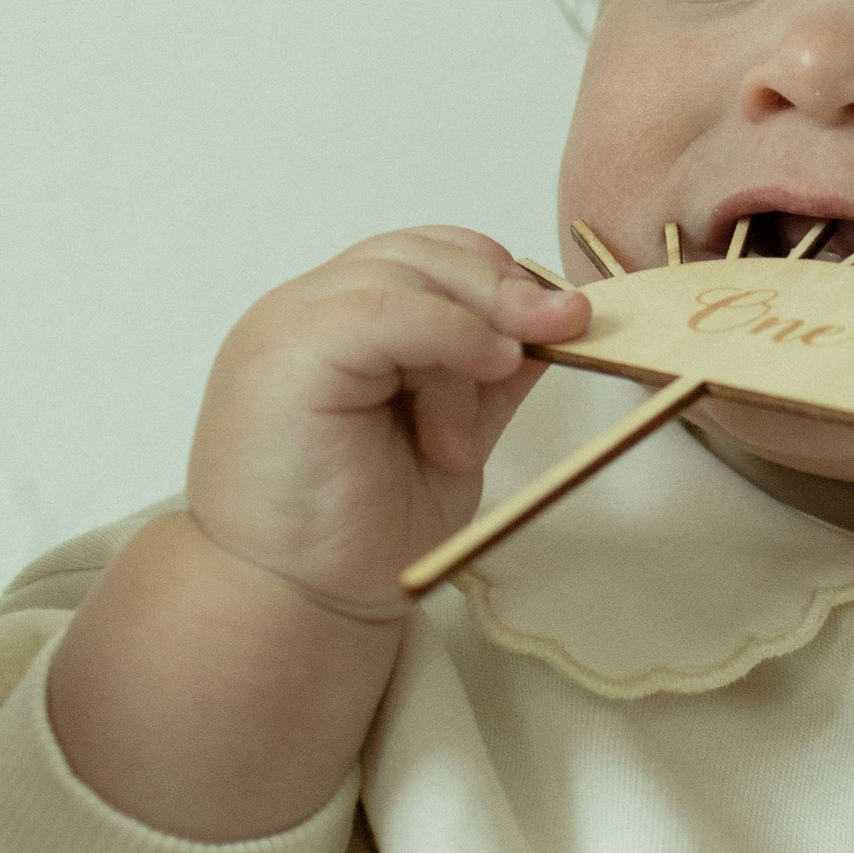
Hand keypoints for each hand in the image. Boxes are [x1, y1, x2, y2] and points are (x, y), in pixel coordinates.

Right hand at [187, 229, 588, 619]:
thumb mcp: (454, 435)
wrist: (294, 601)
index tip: (567, 320)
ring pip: (407, 274)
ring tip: (462, 433)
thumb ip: (489, 375)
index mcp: (341, 323)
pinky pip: (385, 307)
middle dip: (504, 290)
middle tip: (567, 329)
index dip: (500, 278)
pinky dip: (450, 332)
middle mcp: (309, 311)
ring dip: (472, 336)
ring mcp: (290, 326)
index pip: (427, 257)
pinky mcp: (286, 353)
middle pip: (421, 251)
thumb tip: (559, 318)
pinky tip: (484, 369)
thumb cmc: (360, 532)